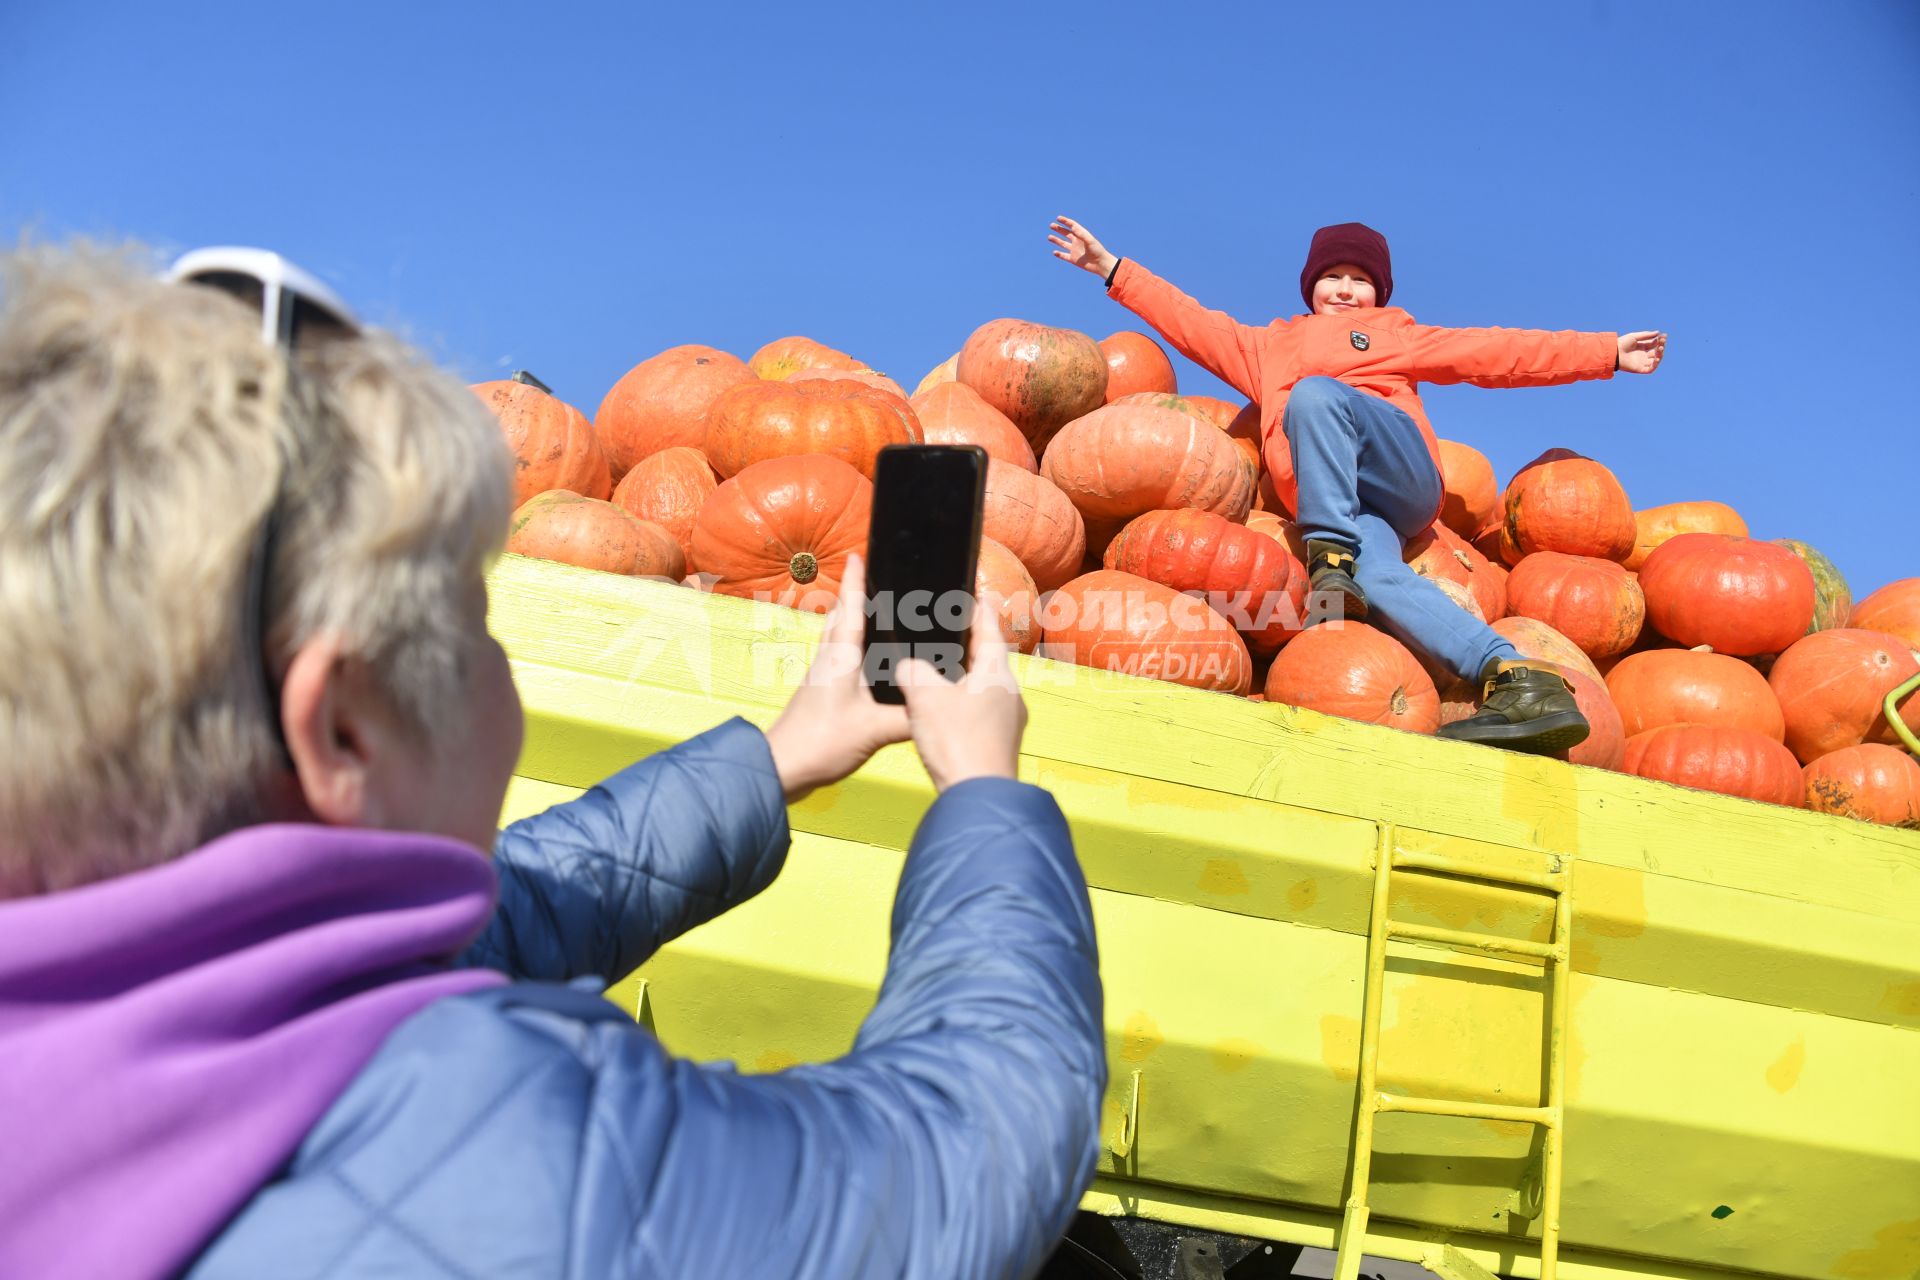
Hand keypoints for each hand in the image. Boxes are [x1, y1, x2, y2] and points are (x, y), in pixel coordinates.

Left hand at [763, 556, 910, 802]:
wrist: (782, 767)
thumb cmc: (821, 742)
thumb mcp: (874, 730)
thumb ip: (909, 718)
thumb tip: (938, 706)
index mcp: (841, 658)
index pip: (850, 610)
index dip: (855, 582)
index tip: (858, 555)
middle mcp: (829, 661)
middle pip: (841, 619)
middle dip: (854, 596)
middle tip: (870, 577)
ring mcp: (822, 677)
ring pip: (838, 639)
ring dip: (850, 620)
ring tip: (871, 610)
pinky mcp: (821, 694)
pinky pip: (839, 660)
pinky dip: (852, 648)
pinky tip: (866, 661)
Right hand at [896, 593, 1027, 790]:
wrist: (978, 797)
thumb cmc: (957, 741)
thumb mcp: (924, 698)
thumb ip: (913, 672)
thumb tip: (907, 666)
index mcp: (997, 674)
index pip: (990, 630)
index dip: (979, 610)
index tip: (974, 594)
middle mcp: (1010, 694)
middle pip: (989, 659)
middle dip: (969, 645)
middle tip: (950, 630)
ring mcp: (1009, 722)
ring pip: (986, 688)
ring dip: (965, 678)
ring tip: (941, 670)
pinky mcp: (1000, 744)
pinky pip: (982, 713)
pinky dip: (964, 705)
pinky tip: (944, 713)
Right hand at [1048, 216, 1118, 280]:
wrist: (1100, 264)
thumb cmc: (1097, 251)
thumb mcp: (1090, 240)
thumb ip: (1081, 234)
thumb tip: (1073, 228)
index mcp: (1081, 235)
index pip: (1072, 226)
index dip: (1065, 221)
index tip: (1058, 218)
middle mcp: (1077, 241)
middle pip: (1066, 233)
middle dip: (1059, 229)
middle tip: (1051, 225)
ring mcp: (1075, 250)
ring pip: (1063, 244)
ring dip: (1056, 240)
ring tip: (1049, 236)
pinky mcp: (1073, 259)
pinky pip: (1064, 256)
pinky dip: (1059, 254)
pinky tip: (1054, 252)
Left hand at [1617, 330, 1665, 373]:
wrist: (1613, 352)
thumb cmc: (1622, 343)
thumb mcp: (1634, 337)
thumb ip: (1646, 335)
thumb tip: (1658, 332)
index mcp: (1642, 347)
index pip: (1654, 344)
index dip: (1660, 340)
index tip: (1664, 336)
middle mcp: (1643, 355)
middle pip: (1656, 352)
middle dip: (1661, 346)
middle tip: (1662, 341)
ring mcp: (1642, 362)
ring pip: (1655, 360)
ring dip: (1660, 355)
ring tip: (1660, 348)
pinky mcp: (1640, 369)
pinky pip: (1650, 369)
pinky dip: (1655, 364)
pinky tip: (1658, 358)